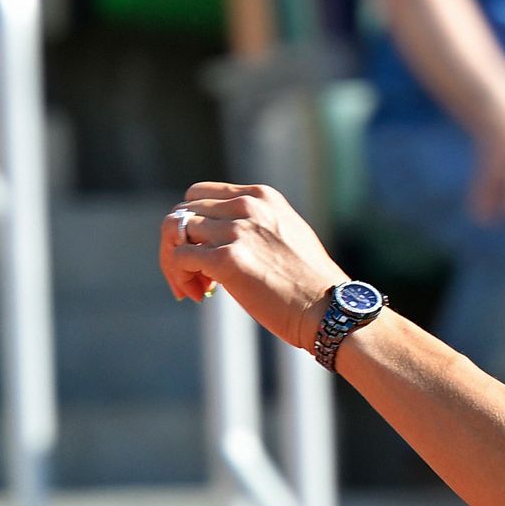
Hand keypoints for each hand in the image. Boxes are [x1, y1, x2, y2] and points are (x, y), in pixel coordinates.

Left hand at [161, 181, 344, 351]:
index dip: (191, 224)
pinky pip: (179, 258)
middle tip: (195, 278)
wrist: (330, 310)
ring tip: (196, 289)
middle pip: (181, 213)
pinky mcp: (227, 259)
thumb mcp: (286, 235)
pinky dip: (179, 276)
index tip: (202, 252)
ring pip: (174, 233)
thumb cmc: (311, 284)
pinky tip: (198, 295)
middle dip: (179, 245)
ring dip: (175, 263)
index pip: (199, 195)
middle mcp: (246, 205)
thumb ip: (255, 227)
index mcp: (260, 196)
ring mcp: (236, 231)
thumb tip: (219, 239)